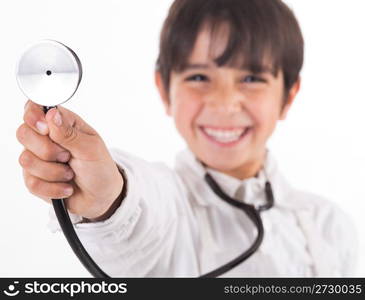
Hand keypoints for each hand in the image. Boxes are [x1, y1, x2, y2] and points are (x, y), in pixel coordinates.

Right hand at [16, 100, 123, 218]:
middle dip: (48, 150)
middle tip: (68, 157)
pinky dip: (53, 188)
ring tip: (70, 173)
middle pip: (24, 133)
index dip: (33, 116)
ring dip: (54, 172)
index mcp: (61, 124)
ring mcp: (38, 158)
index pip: (35, 108)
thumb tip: (52, 114)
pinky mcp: (35, 179)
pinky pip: (31, 182)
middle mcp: (46, 138)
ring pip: (26, 160)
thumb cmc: (100, 168)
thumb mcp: (91, 148)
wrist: (101, 197)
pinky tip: (66, 186)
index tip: (45, 129)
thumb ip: (69, 133)